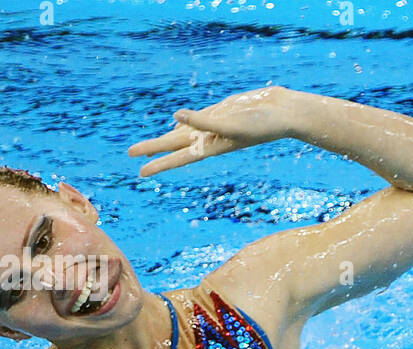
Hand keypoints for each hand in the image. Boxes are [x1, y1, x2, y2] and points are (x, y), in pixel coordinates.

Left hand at [127, 86, 294, 176]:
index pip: (178, 157)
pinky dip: (184, 121)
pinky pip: (196, 117)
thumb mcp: (230, 123)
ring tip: (149, 145)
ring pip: (183, 132)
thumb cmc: (261, 124)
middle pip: (174, 145)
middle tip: (131, 154)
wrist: (282, 113)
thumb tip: (176, 115)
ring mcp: (213, 124)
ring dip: (166, 139)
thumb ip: (202, 121)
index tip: (140, 173)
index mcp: (211, 146)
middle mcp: (209, 137)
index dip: (158, 164)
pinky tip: (177, 121)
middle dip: (153, 149)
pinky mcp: (221, 111)